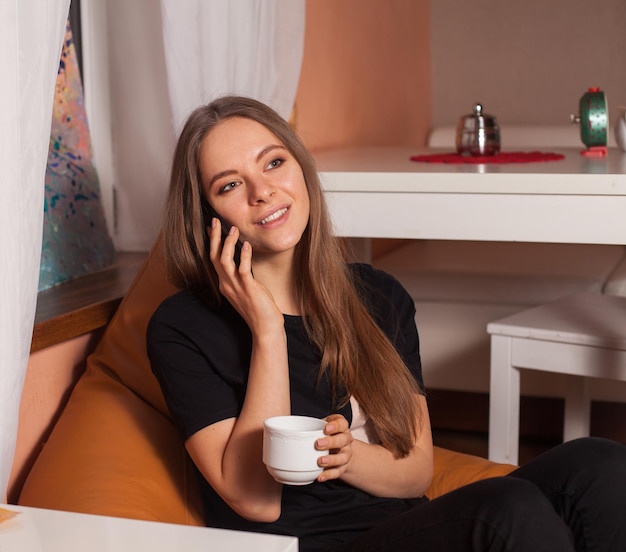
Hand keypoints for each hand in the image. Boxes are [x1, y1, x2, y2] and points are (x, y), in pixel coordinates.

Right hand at [208, 218, 282, 333]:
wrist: (265, 328)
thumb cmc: (259, 309)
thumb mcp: (246, 289)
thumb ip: (242, 276)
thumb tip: (242, 260)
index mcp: (225, 284)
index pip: (214, 259)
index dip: (212, 242)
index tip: (211, 227)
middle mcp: (227, 285)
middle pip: (214, 257)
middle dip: (214, 238)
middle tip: (215, 221)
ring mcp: (236, 287)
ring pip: (224, 261)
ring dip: (228, 244)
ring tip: (233, 229)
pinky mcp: (248, 289)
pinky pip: (242, 270)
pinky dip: (243, 256)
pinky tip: (246, 245)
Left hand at [315, 414, 352, 481]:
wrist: (338, 448)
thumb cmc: (325, 434)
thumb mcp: (320, 425)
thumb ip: (309, 426)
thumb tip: (286, 432)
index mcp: (341, 427)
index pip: (342, 424)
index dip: (335, 426)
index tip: (326, 428)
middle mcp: (346, 440)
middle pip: (343, 440)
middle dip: (331, 442)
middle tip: (318, 444)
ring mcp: (345, 454)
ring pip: (343, 457)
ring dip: (332, 460)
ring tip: (320, 461)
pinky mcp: (343, 467)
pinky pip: (338, 472)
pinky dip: (329, 474)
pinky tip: (320, 476)